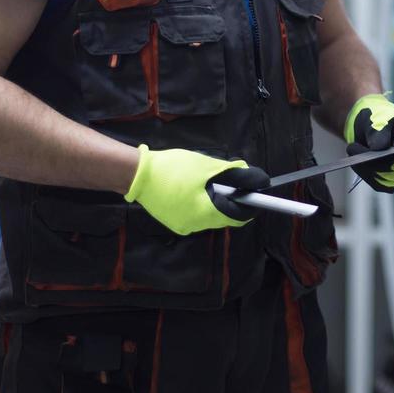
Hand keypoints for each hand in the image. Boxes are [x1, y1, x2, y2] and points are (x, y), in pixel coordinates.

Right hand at [125, 146, 269, 234]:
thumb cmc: (172, 168)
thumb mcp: (205, 165)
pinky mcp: (174, 223)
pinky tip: (194, 190)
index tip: (256, 193)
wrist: (137, 175)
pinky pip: (196, 217)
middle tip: (230, 182)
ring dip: (216, 202)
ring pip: (210, 217)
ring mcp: (183, 227)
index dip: (249, 204)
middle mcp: (196, 225)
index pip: (238, 215)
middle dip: (231, 200)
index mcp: (205, 212)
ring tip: (208, 183)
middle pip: (224, 216)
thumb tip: (250, 174)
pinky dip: (201, 205)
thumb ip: (230, 172)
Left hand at [343, 94, 393, 192]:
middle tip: (352, 147)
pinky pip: (378, 184)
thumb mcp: (377, 118)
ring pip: (385, 178)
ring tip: (352, 149)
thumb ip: (380, 130)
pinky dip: (363, 173)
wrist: (366, 129)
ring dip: (365, 166)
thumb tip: (379, 148)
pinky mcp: (389, 182)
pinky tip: (355, 161)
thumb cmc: (376, 119)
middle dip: (374, 160)